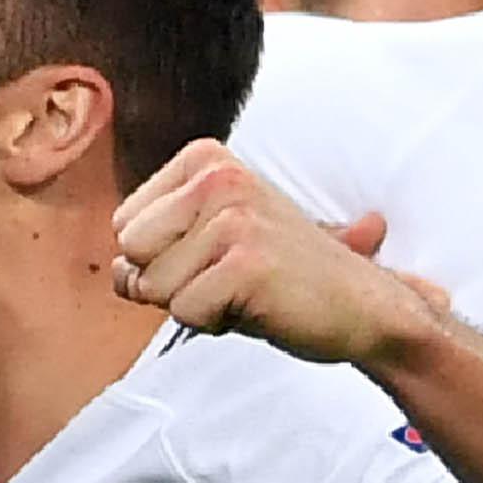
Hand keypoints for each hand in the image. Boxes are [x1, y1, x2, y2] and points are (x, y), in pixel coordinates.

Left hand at [111, 142, 440, 366]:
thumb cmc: (284, 276)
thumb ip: (153, 253)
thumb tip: (118, 275)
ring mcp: (234, 217)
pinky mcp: (246, 262)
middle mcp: (217, 176)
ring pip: (152, 286)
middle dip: (172, 280)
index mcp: (205, 159)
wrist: (364, 304)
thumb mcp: (210, 246)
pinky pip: (185, 312)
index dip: (164, 257)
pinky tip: (259, 304)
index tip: (221, 256)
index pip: (124, 223)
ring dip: (196, 304)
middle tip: (233, 275)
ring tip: (247, 288)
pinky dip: (217, 323)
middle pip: (129, 251)